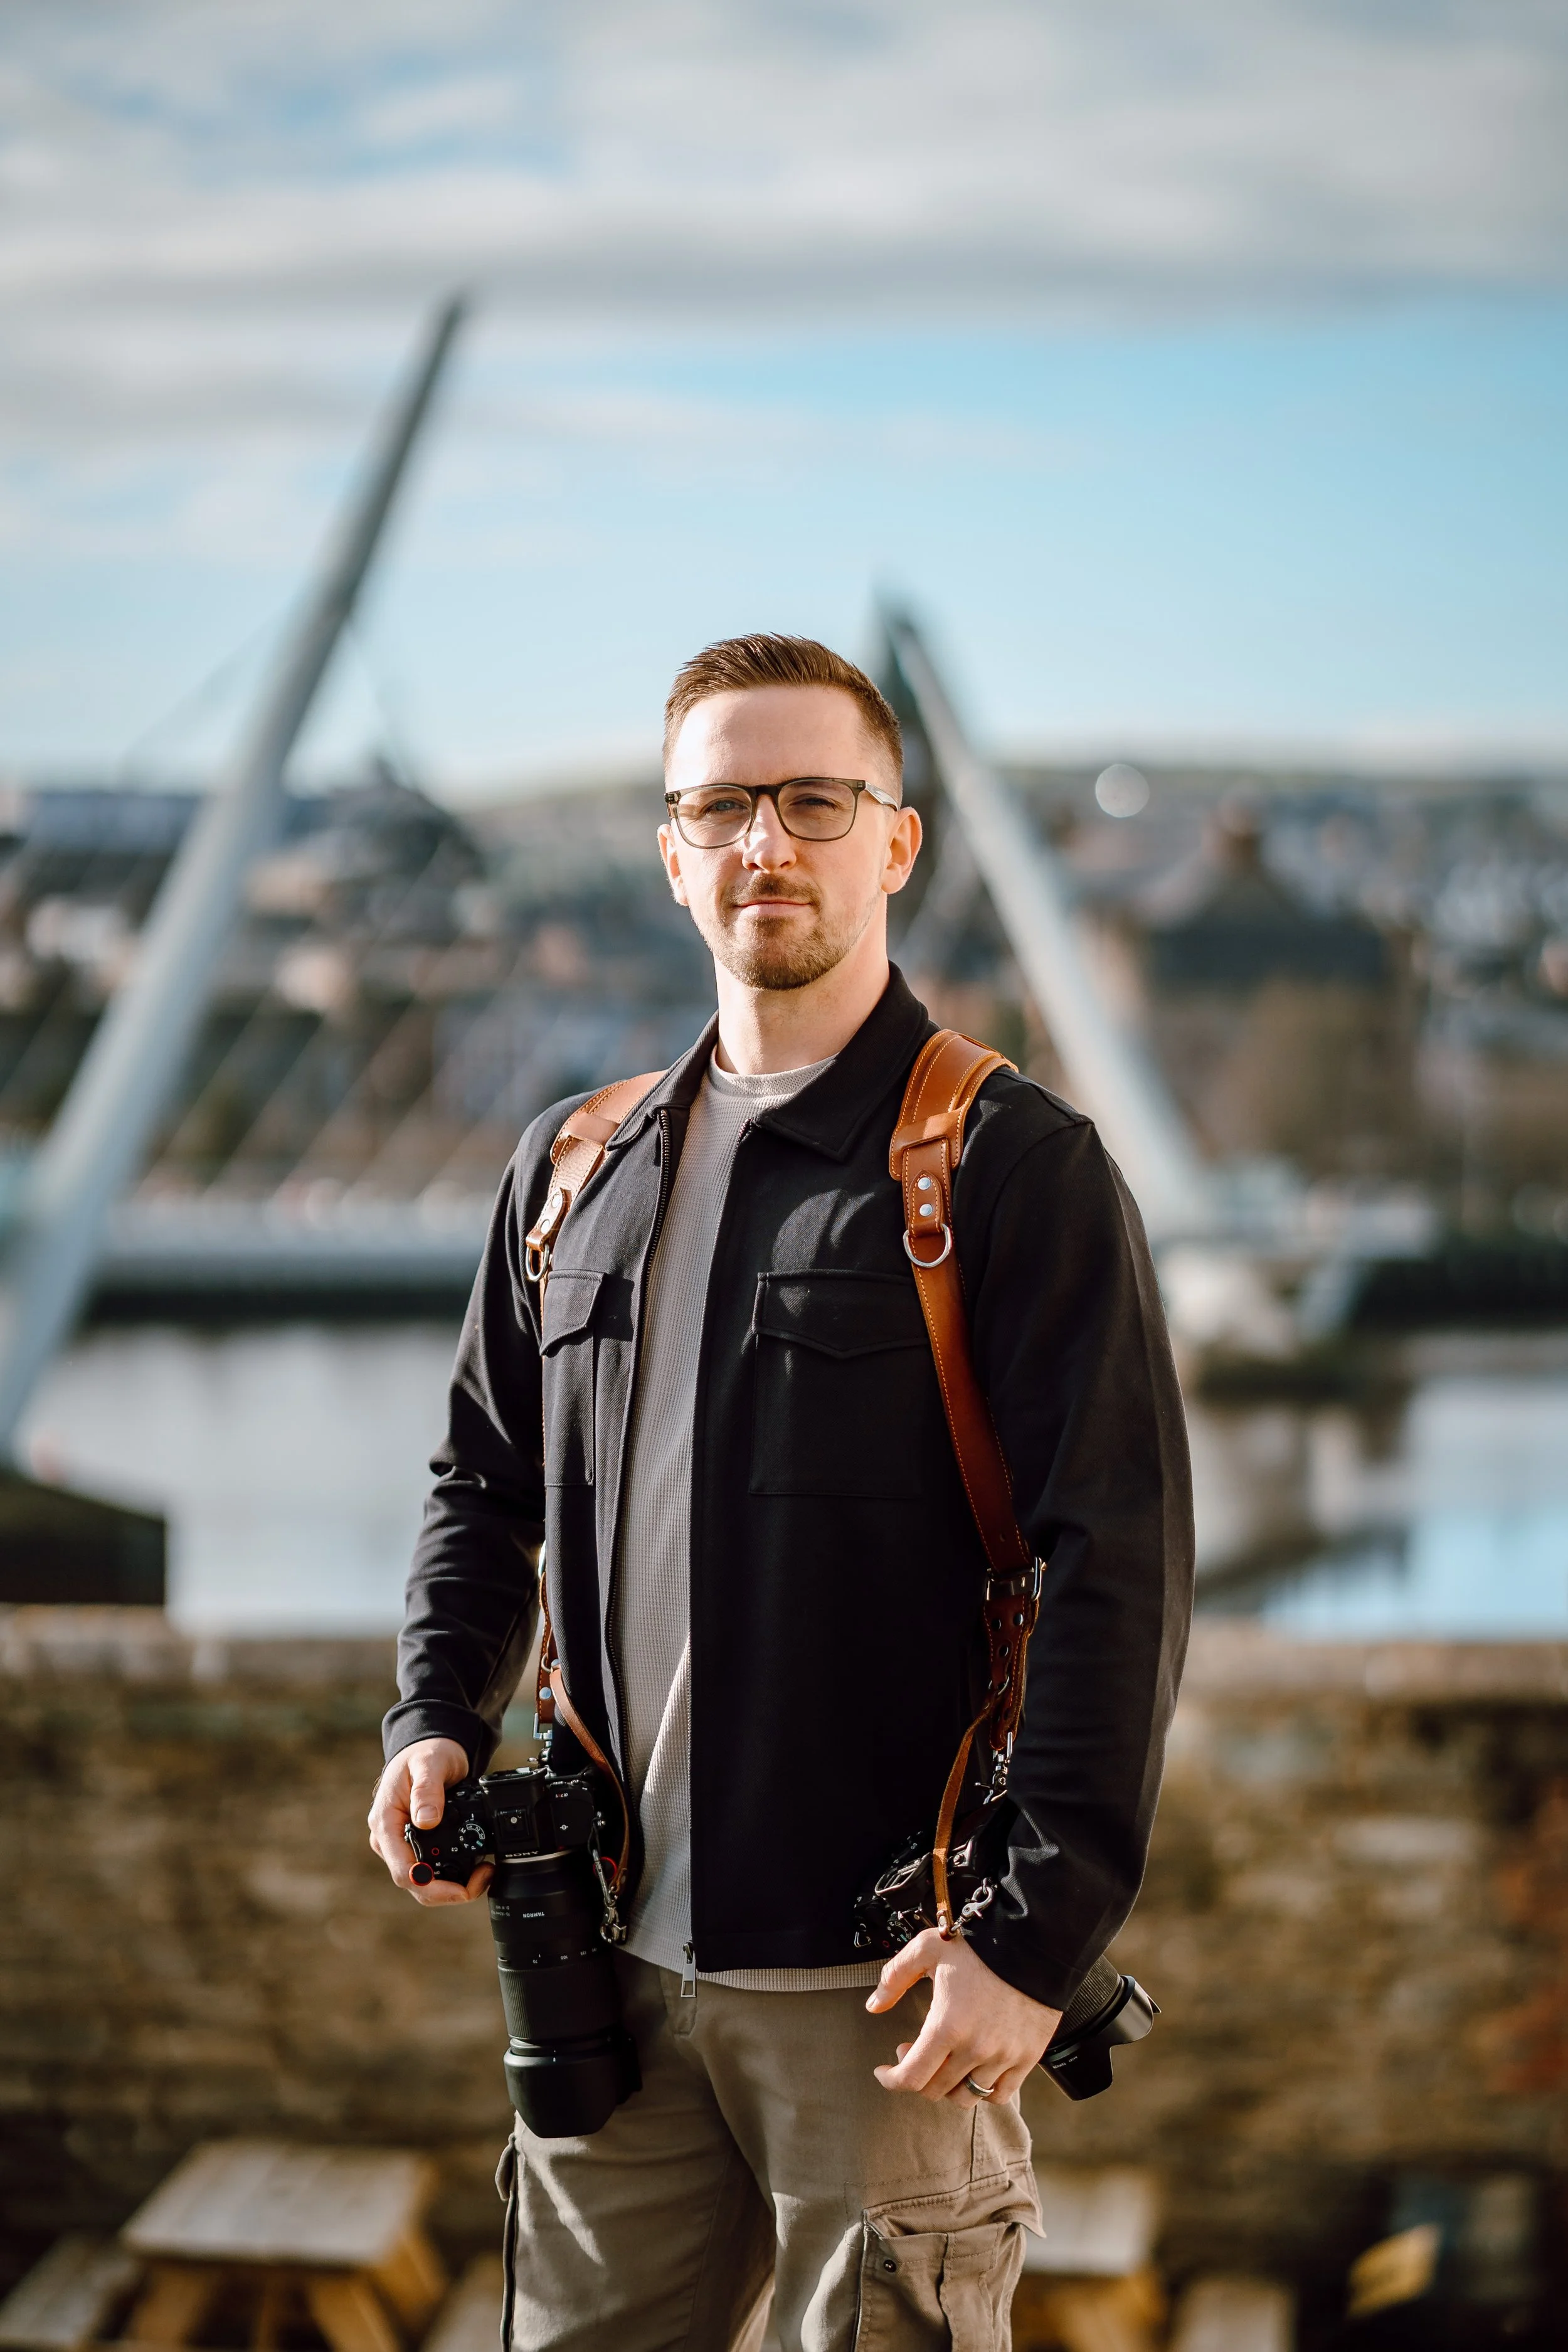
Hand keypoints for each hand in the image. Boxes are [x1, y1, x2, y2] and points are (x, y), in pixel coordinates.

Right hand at [368, 1737, 490, 1907]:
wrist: (428, 1747)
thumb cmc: (425, 1752)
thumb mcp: (429, 1763)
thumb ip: (427, 1790)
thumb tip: (426, 1821)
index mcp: (385, 1823)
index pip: (403, 1871)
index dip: (432, 1887)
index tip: (462, 1888)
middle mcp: (389, 1840)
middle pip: (415, 1884)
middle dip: (450, 1891)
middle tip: (484, 1876)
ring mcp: (402, 1845)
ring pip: (425, 1882)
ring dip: (454, 1885)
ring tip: (484, 1870)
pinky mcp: (416, 1845)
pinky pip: (433, 1870)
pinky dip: (454, 1874)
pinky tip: (476, 1864)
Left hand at [867, 1929, 1061, 2104]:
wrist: (1034, 1942)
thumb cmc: (980, 1945)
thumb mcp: (928, 1949)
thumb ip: (895, 1977)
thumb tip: (874, 2006)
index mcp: (947, 2026)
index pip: (911, 2078)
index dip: (891, 2080)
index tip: (885, 2071)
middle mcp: (976, 2049)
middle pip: (936, 2090)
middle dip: (917, 2075)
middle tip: (914, 2051)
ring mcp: (1004, 2057)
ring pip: (966, 2097)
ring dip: (947, 2085)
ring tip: (945, 2061)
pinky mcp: (1027, 2058)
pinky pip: (1000, 2095)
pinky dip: (983, 2091)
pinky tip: (975, 2070)